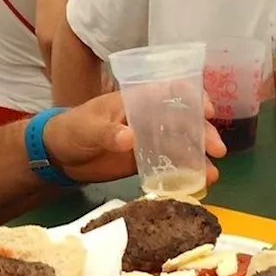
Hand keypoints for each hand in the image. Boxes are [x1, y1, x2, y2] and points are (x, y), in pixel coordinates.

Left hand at [43, 92, 226, 185]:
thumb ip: (108, 132)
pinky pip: (170, 166)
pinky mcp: (144, 161)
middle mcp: (148, 118)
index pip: (171, 91)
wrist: (57, 155)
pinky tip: (199, 184)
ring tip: (213, 174)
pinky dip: (185, 173)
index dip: (194, 97)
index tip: (209, 111)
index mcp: (136, 101)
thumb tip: (130, 138)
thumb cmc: (71, 129)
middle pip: (184, 121)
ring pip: (181, 146)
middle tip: (218, 150)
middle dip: (203, 133)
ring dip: (199, 158)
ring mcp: (148, 140)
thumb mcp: (87, 128)